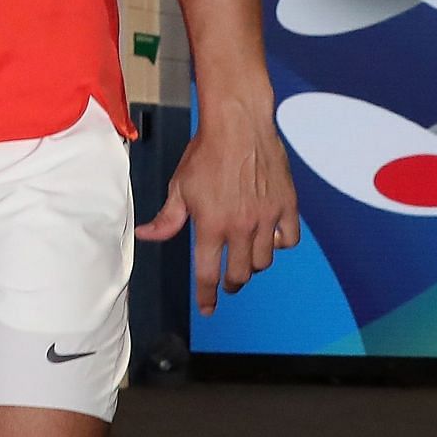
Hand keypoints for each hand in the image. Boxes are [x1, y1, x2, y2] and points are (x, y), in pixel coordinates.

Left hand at [136, 101, 298, 315]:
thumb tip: (146, 237)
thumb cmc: (205, 154)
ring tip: (245, 256)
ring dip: (254, 264)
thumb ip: (167, 218)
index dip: (207, 296)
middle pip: (241, 273)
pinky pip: (289, 240)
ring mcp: (267, 218)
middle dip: (232, 282)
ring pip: (265, 260)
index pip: (208, 273)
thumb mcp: (179, 187)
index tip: (207, 309)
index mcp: (211, 225)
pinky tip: (270, 237)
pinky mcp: (288, 206)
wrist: (238, 126)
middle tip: (227, 281)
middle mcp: (241, 227)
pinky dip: (280, 244)